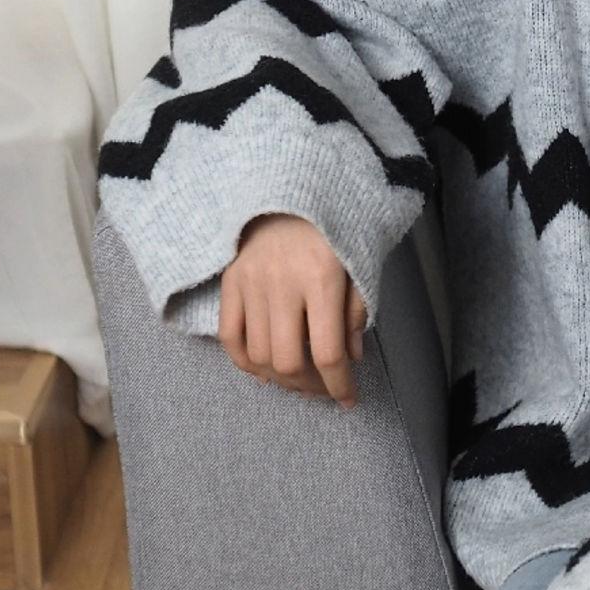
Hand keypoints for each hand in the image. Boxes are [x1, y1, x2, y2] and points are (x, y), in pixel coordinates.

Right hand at [218, 212, 367, 407]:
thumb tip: (351, 358)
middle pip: (287, 361)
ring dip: (280, 380)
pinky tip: (266, 371)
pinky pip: (230, 338)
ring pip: (258, 356)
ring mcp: (250, 284)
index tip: (349, 400)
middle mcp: (282, 284)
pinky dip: (246, 364)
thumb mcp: (358, 264)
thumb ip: (357, 311)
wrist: (291, 189)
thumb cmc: (333, 229)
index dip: (339, 385)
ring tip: (300, 380)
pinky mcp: (230, 282)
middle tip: (323, 388)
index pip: (327, 352)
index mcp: (322, 279)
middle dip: (309, 387)